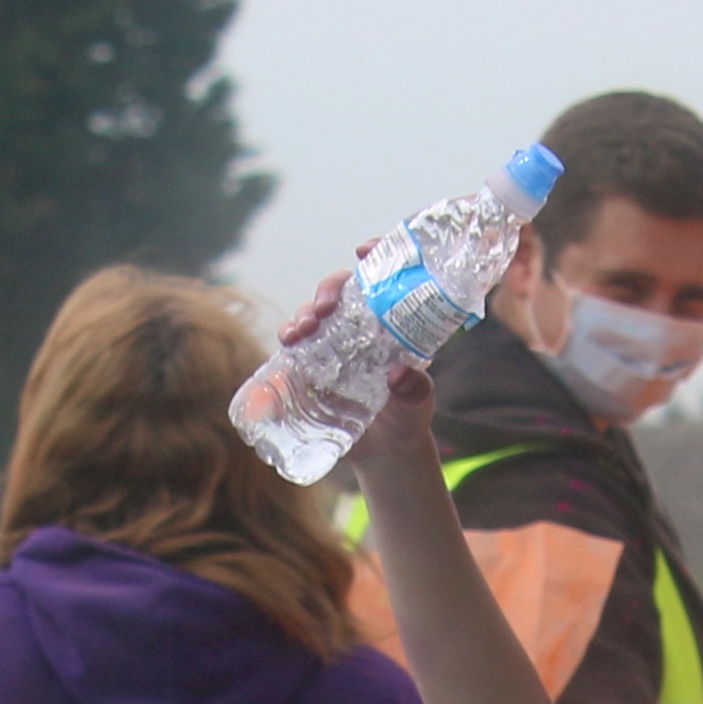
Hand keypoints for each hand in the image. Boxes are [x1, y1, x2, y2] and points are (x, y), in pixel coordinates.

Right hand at [283, 266, 439, 466]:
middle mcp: (361, 327)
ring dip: (304, 313)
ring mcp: (335, 344)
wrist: (383, 453)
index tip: (363, 251)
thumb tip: (400, 375)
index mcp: (393, 325)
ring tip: (300, 331)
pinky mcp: (313, 365)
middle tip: (322, 309)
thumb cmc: (406, 421)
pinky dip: (288, 337)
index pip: (384, 279)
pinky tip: (286, 343)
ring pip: (316, 313)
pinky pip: (296, 343)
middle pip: (342, 291)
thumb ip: (414, 391)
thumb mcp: (415, 407)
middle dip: (329, 290)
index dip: (376, 257)